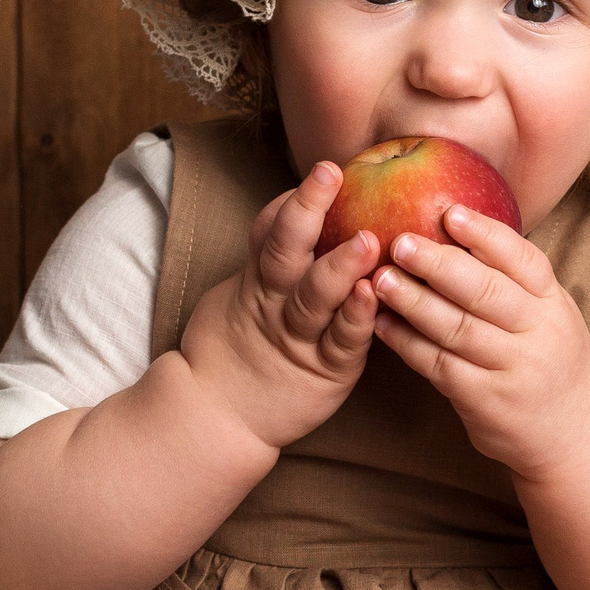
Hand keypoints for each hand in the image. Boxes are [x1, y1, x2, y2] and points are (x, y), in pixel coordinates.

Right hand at [181, 161, 381, 449]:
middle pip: (287, 250)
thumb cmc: (242, 351)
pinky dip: (355, 316)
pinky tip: (370, 293)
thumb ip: (269, 258)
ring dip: (339, 265)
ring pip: (315, 295)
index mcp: (258, 282)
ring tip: (366, 238)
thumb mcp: (242, 297)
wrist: (219, 418)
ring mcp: (299, 338)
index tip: (322, 171)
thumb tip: (295, 209)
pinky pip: (341, 340)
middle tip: (330, 173)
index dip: (290, 203)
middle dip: (307, 209)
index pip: (269, 233)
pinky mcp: (326, 370)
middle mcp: (276, 304)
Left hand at [369, 204, 589, 478]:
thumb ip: (514, 282)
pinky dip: (408, 343)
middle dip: (438, 264)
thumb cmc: (551, 362)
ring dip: (413, 302)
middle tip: (400, 242)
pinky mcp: (485, 401)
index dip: (485, 234)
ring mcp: (512, 369)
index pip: (523, 260)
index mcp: (553, 303)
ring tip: (380, 278)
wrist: (573, 435)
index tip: (450, 212)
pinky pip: (440, 366)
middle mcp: (538, 333)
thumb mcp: (551, 315)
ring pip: (456, 329)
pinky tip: (382, 324)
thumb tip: (455, 228)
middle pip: (485, 292)